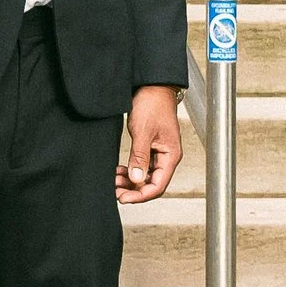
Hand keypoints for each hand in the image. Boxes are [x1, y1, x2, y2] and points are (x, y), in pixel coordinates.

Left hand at [119, 83, 184, 205]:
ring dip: (131, 181)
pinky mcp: (150, 147)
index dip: (141, 195)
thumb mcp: (143, 131)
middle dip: (134, 190)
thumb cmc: (152, 105)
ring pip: (146, 176)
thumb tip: (137, 179)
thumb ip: (140, 156)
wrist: (152, 87)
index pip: (158, 185)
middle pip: (152, 183)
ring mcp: (159, 153)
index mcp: (171, 155)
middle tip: (115, 192)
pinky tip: (119, 171)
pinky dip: (131, 170)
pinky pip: (142, 166)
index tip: (124, 198)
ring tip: (114, 181)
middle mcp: (167, 157)